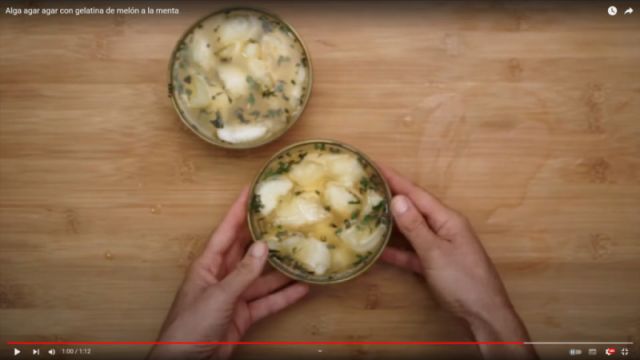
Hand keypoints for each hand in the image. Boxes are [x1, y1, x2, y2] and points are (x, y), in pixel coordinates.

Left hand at [148, 187, 309, 359]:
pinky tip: (302, 288)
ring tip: (303, 253)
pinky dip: (284, 296)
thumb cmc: (190, 326)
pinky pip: (267, 302)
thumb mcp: (218, 296)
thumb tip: (263, 247)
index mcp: (208, 265)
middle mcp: (222, 276)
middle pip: (248, 252)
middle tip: (286, 218)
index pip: (226, 231)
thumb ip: (243, 273)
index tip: (251, 190)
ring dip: (281, 269)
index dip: (238, 210)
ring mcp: (234, 297)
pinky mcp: (243, 316)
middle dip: (265, 236)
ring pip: (262, 278)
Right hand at [379, 166, 536, 359]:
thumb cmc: (463, 280)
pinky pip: (411, 252)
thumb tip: (397, 198)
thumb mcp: (436, 252)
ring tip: (367, 210)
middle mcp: (444, 227)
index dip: (395, 179)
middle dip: (391, 196)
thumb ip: (415, 227)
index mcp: (447, 219)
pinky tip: (377, 249)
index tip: (375, 165)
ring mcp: (439, 246)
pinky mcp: (434, 264)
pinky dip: (396, 250)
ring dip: (391, 222)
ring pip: (411, 229)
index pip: (417, 194)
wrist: (483, 314)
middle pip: (413, 208)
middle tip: (365, 186)